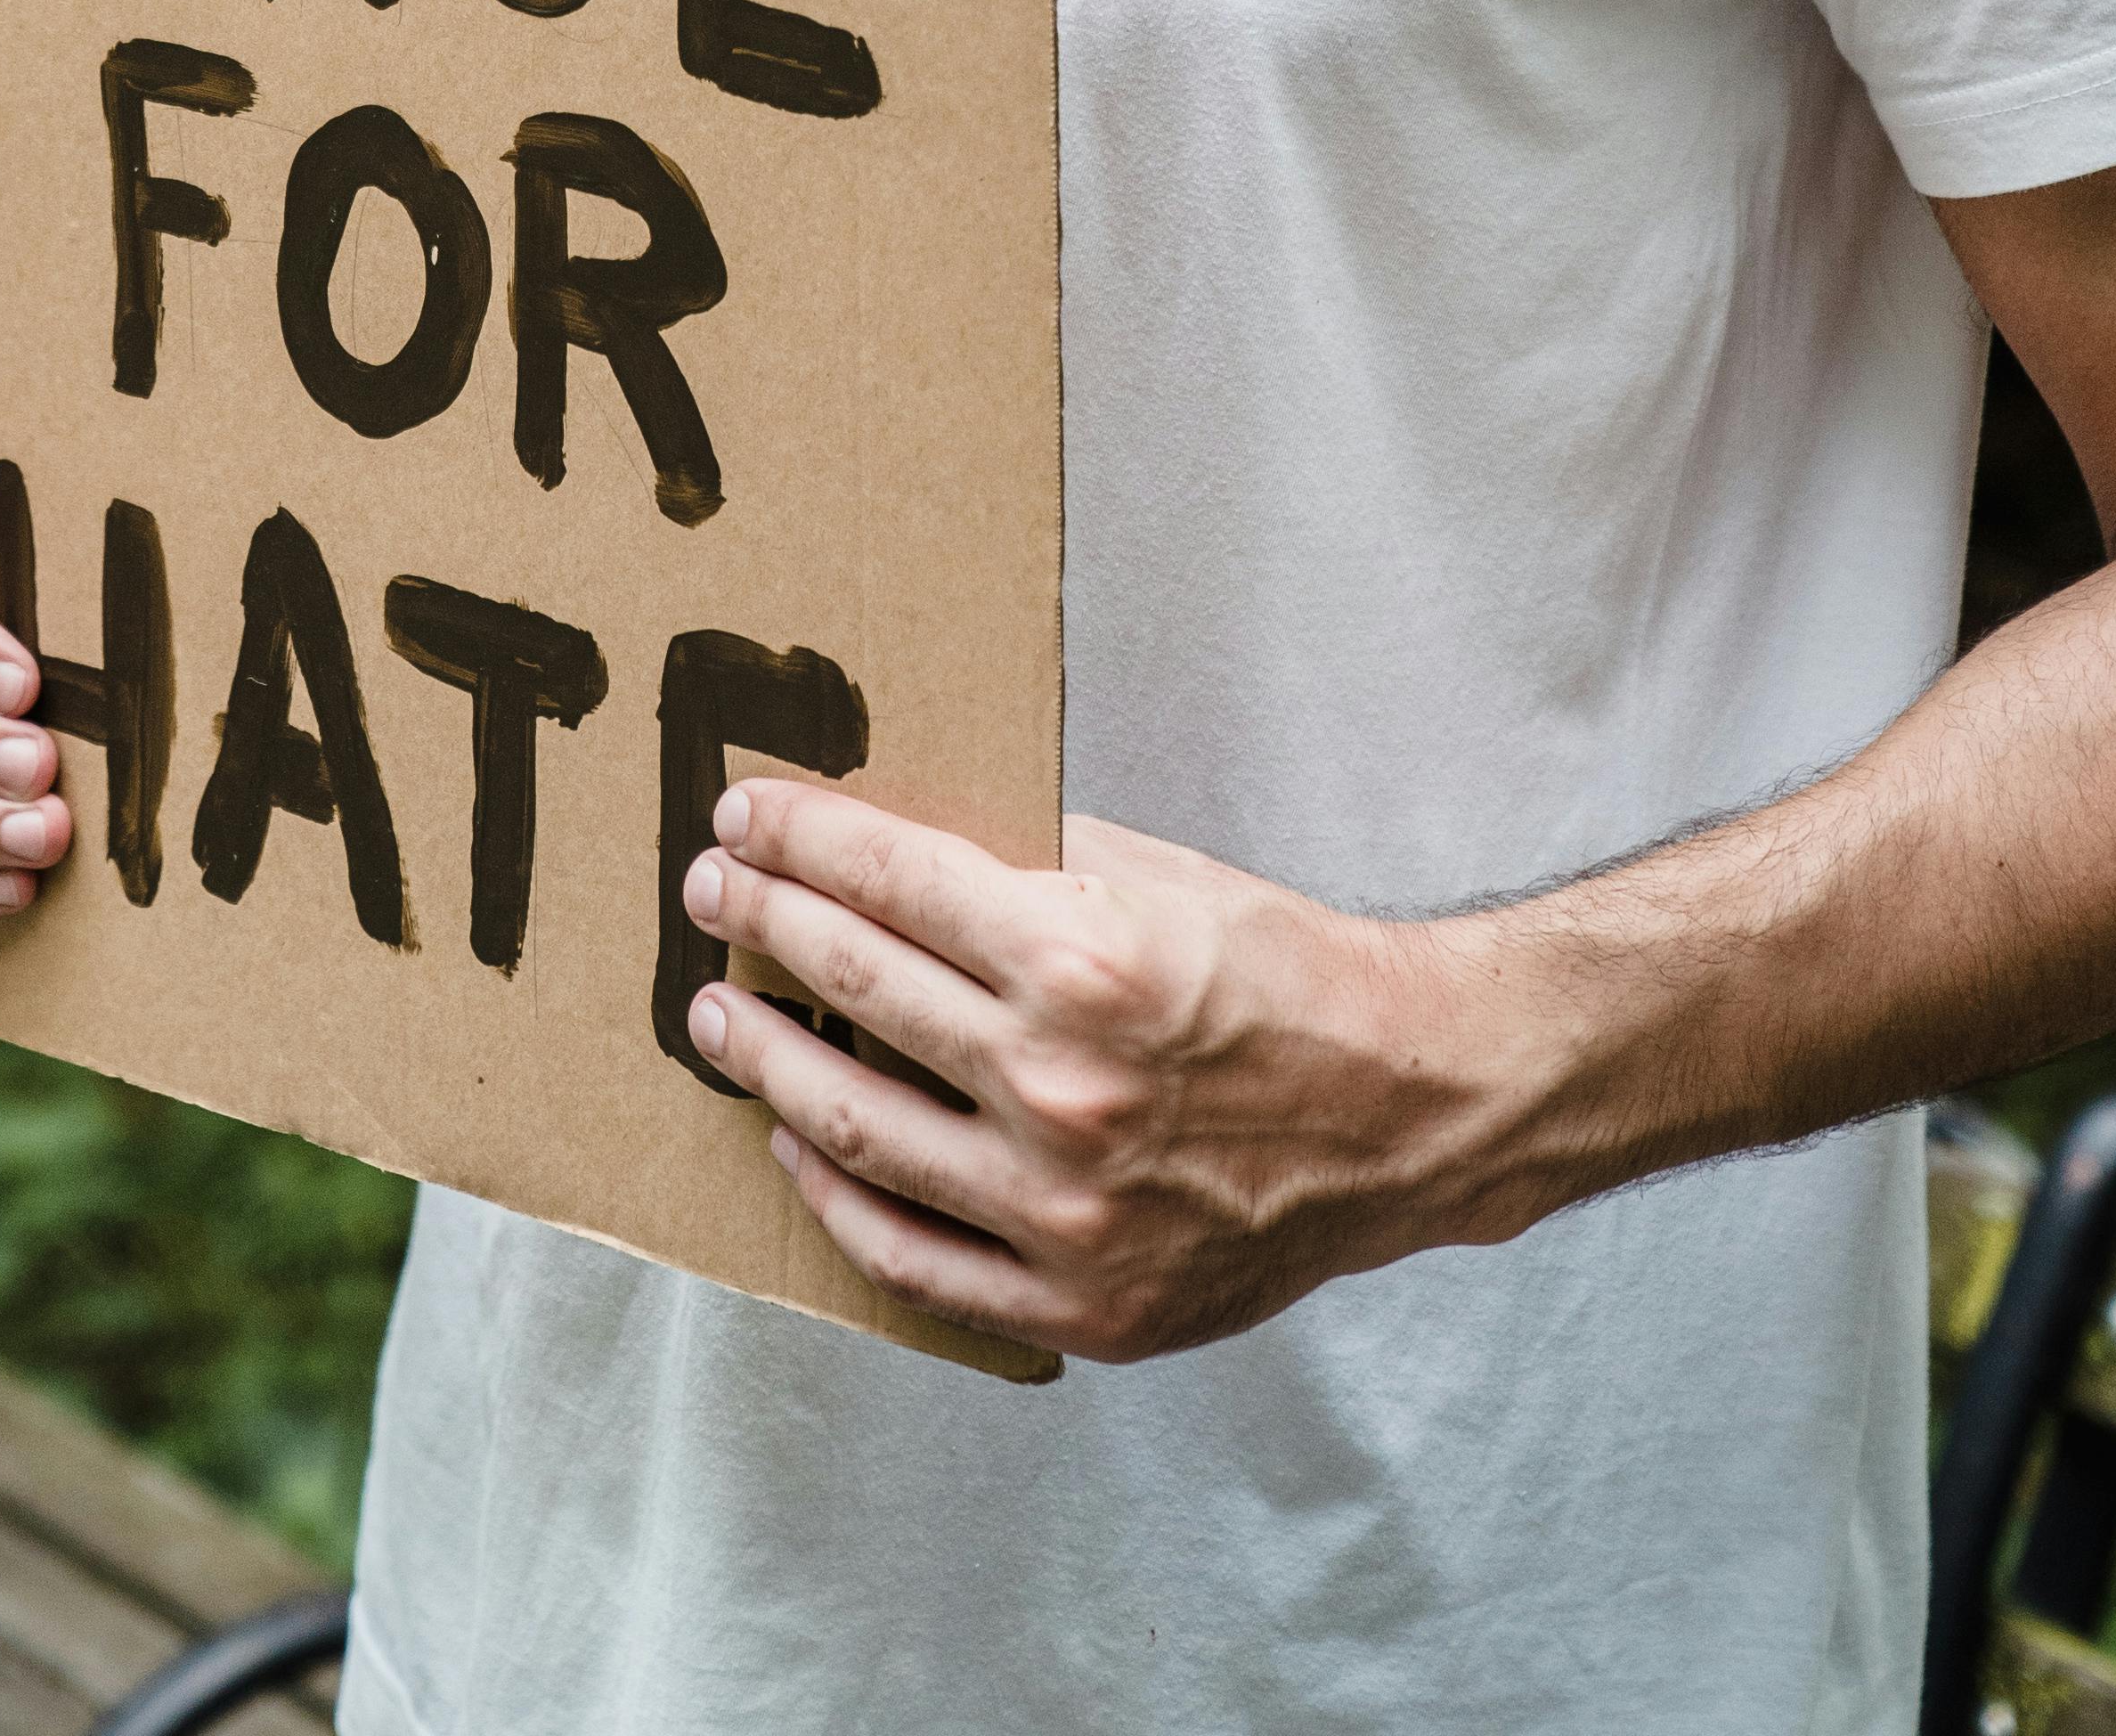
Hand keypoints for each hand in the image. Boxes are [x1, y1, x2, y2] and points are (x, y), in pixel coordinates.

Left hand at [681, 790, 1537, 1361]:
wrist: (1405, 1111)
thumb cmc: (1284, 977)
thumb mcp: (1157, 875)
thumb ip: (1027, 859)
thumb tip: (894, 836)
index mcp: (1083, 961)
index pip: (889, 881)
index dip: (800, 837)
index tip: (743, 814)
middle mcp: (1061, 1088)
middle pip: (857, 987)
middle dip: (764, 923)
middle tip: (710, 892)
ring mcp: (1064, 1211)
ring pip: (859, 1128)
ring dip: (768, 1061)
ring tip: (717, 1016)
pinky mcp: (1081, 1300)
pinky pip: (916, 1257)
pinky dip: (841, 1198)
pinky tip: (800, 1144)